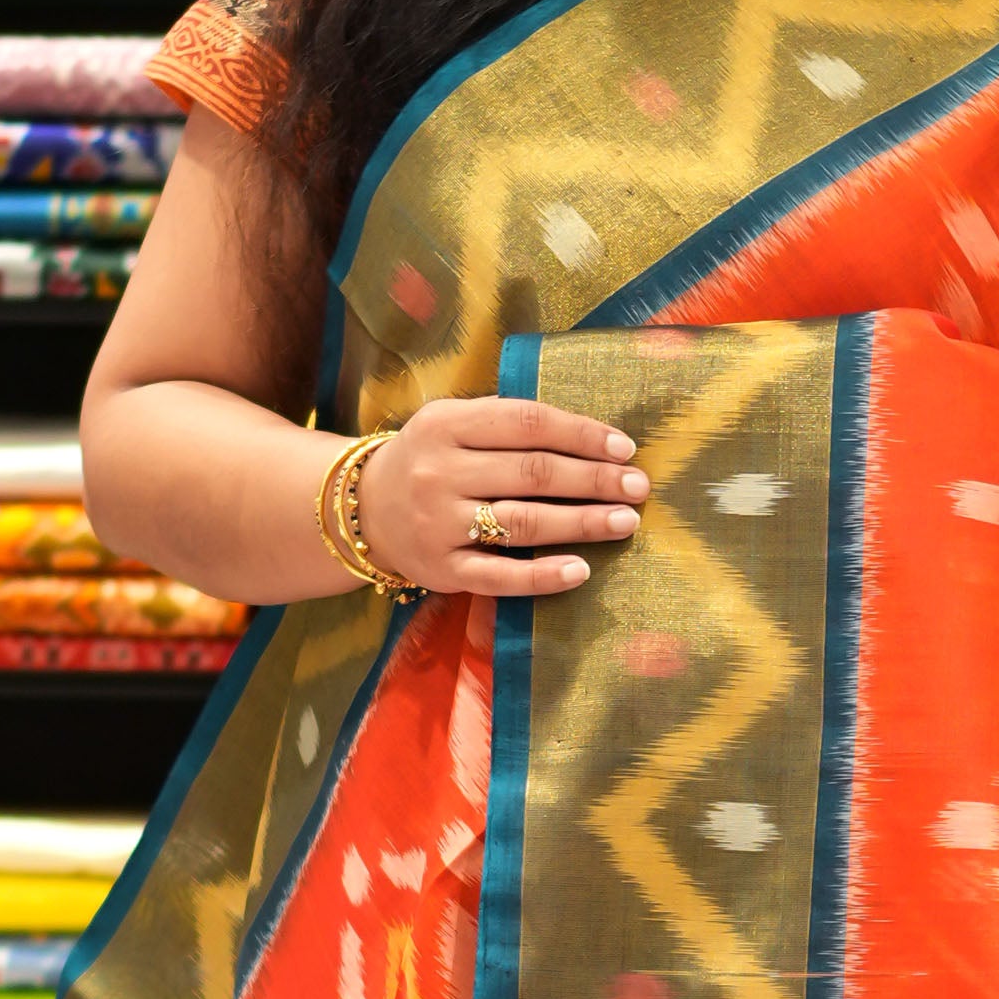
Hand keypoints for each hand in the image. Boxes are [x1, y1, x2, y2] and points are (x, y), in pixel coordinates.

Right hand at [353, 396, 649, 598]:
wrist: (360, 511)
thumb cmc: (427, 460)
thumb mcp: (450, 422)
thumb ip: (506, 421)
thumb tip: (591, 435)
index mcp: (445, 424)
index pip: (528, 423)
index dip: (582, 434)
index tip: (625, 447)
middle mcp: (440, 473)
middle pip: (534, 473)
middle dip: (595, 480)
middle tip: (639, 487)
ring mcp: (439, 524)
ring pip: (525, 523)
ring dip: (583, 523)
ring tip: (625, 522)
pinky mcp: (442, 570)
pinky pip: (500, 577)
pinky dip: (544, 576)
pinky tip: (582, 570)